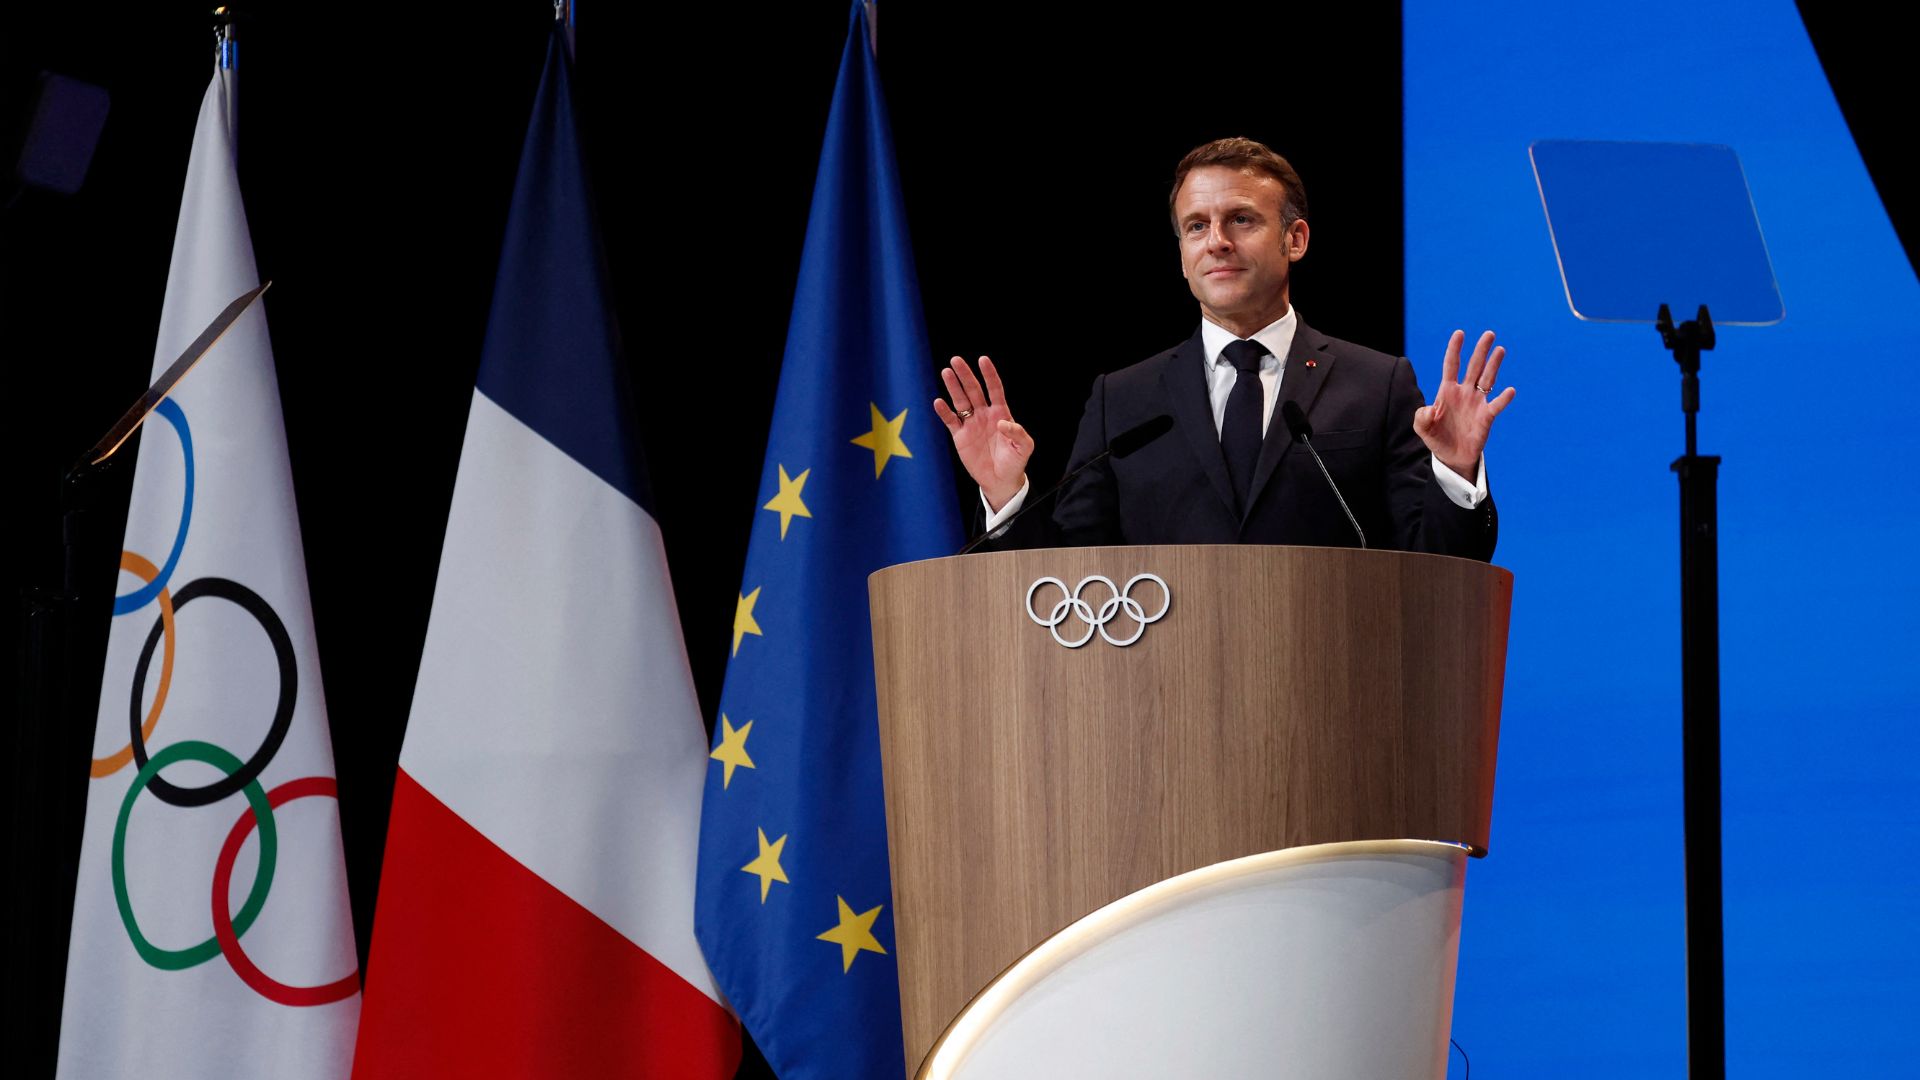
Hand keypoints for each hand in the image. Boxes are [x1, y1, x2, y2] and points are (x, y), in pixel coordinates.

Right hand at [933, 355, 1030, 510]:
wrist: (1001, 481)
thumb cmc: (1015, 462)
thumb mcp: (1024, 448)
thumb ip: (1018, 433)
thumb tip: (1001, 422)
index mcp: (1001, 413)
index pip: (994, 389)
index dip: (989, 374)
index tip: (983, 360)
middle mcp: (984, 415)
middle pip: (973, 390)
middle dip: (965, 375)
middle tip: (956, 360)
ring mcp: (971, 424)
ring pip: (960, 402)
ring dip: (953, 388)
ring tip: (946, 372)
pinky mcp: (960, 437)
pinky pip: (951, 421)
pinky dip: (944, 412)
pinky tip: (939, 402)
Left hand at [1414, 330, 1515, 476]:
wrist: (1452, 457)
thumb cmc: (1437, 438)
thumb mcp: (1423, 429)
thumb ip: (1421, 418)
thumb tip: (1429, 409)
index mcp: (1447, 391)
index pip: (1451, 365)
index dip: (1455, 349)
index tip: (1460, 333)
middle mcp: (1464, 392)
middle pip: (1474, 366)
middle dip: (1480, 350)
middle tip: (1489, 334)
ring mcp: (1477, 403)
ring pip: (1487, 378)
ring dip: (1493, 365)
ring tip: (1500, 349)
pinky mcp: (1486, 416)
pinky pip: (1496, 405)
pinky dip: (1503, 399)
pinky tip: (1509, 391)